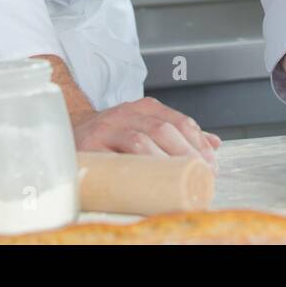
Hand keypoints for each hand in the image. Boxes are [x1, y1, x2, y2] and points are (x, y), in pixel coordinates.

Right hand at [72, 97, 220, 167]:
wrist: (71, 131)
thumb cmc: (113, 135)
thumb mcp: (146, 126)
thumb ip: (178, 133)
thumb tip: (214, 144)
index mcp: (145, 108)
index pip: (179, 121)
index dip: (198, 143)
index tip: (210, 164)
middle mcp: (127, 112)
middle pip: (164, 129)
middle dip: (186, 154)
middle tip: (199, 175)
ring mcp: (107, 127)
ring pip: (141, 141)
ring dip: (163, 162)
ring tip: (177, 179)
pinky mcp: (90, 145)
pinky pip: (115, 156)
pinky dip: (134, 167)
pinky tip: (147, 179)